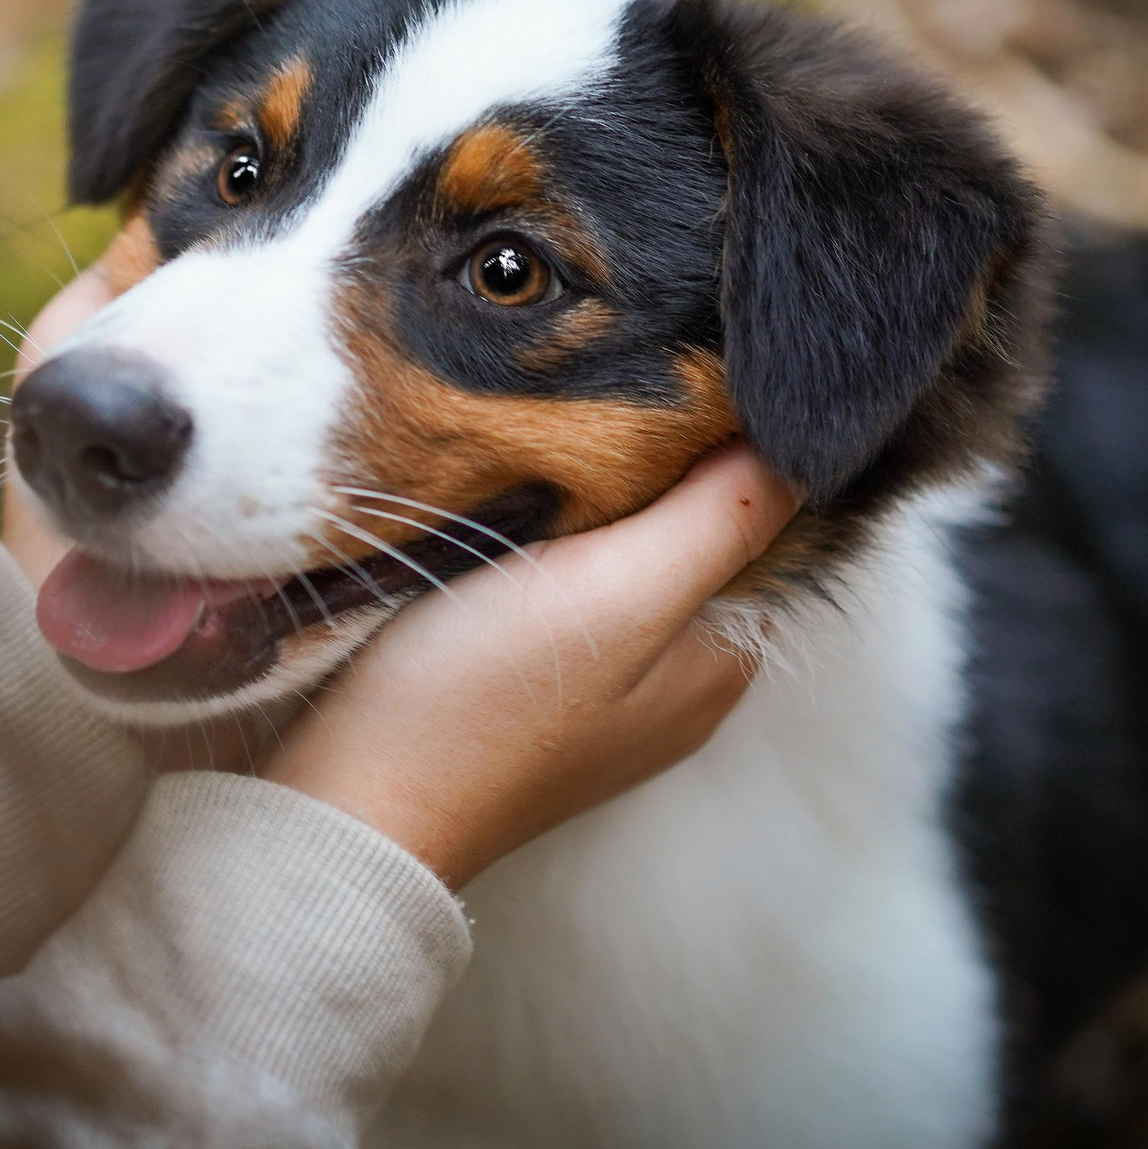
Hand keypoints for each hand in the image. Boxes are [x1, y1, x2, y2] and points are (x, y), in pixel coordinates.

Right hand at [0, 265, 801, 884]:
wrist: (335, 812)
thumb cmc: (476, 705)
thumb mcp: (617, 597)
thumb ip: (718, 515)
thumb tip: (812, 434)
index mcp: (714, 655)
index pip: (762, 511)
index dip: (736, 425)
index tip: (691, 336)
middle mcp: (664, 672)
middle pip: (685, 522)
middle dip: (656, 441)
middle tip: (602, 337)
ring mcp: (583, 680)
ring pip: (608, 539)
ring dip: (582, 471)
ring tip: (541, 376)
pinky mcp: (505, 677)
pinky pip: (543, 571)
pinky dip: (530, 516)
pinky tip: (486, 465)